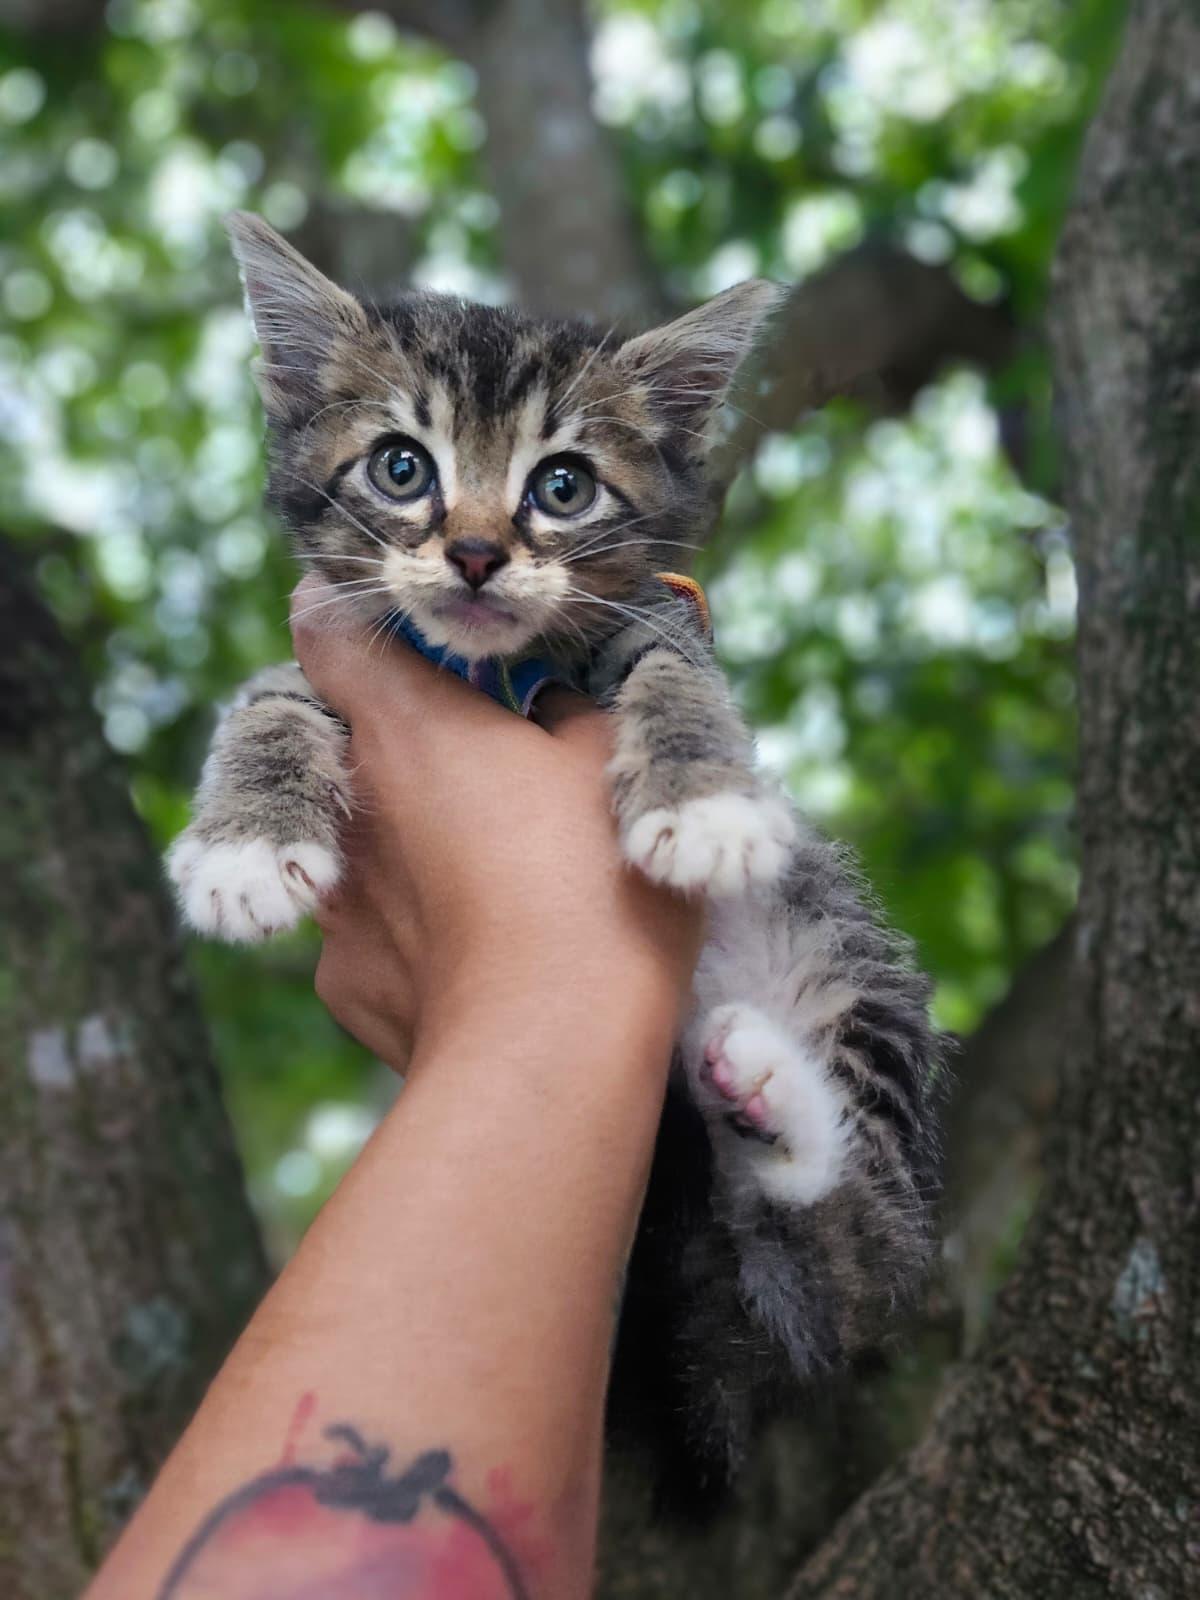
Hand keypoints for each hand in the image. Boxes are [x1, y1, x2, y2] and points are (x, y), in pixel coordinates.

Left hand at [289, 577, 703, 1069]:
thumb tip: (545, 703)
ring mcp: (333, 901)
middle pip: (352, 749)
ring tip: (497, 892)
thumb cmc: (597, 887)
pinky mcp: (342, 983)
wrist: (555, 1052)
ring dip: (413, 851)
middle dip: (412, 755)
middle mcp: (348, 805)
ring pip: (366, 849)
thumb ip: (566, 711)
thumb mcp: (614, 763)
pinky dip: (417, 941)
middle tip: (487, 782)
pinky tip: (478, 966)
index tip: (389, 635)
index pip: (328, 633)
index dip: (351, 621)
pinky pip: (375, 938)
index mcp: (407, 728)